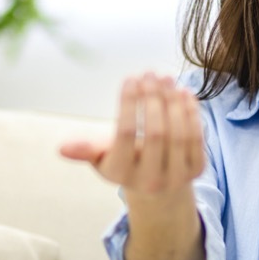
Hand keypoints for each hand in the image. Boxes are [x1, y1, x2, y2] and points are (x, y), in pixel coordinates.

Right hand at [61, 72, 207, 259]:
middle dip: (153, 98)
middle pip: (156, 133)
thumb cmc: (123, 160)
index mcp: (121, 174)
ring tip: (166, 78)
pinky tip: (184, 92)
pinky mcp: (196, 171)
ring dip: (173, 101)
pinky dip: (191, 112)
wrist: (155, 186)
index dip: (129, 103)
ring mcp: (176, 177)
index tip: (130, 77)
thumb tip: (62, 148)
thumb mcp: (101, 155)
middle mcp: (150, 181)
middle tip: (150, 73)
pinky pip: (196, 137)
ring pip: (178, 134)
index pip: (126, 133)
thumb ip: (86, 149)